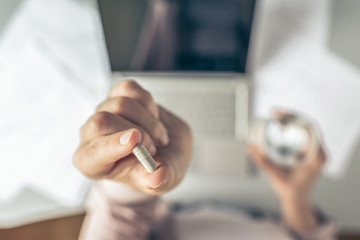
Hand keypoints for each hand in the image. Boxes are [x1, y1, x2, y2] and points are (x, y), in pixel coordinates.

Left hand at [73, 80, 192, 194]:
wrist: (165, 150)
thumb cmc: (155, 169)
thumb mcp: (161, 181)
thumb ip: (158, 180)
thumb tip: (156, 175)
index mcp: (92, 162)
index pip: (94, 151)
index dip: (113, 145)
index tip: (135, 140)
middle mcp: (91, 136)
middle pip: (102, 121)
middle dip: (139, 132)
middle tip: (155, 148)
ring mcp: (103, 112)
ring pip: (121, 105)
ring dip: (149, 122)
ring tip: (158, 138)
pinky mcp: (116, 95)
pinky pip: (129, 89)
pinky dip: (148, 103)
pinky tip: (152, 118)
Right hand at [247, 109, 326, 231]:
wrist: (298, 200)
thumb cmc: (290, 191)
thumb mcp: (275, 175)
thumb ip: (262, 161)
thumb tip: (249, 146)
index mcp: (316, 158)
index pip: (308, 131)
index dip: (293, 120)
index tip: (278, 116)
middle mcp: (319, 152)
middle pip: (308, 126)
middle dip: (290, 116)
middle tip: (274, 111)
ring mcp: (316, 151)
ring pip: (306, 127)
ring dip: (291, 119)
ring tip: (275, 115)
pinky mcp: (310, 150)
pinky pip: (304, 132)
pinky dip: (292, 126)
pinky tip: (281, 123)